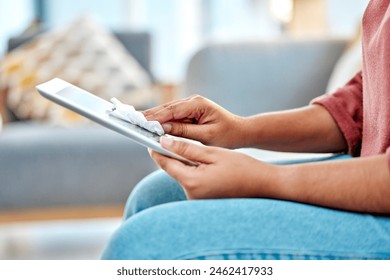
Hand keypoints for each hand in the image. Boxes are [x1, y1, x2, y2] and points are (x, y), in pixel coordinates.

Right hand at [144, 95, 243, 147]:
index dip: (156, 116)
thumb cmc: (227, 134)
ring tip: (137, 122)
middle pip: (167, 108)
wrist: (240, 132)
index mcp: (198, 104)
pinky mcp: (190, 112)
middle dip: (150, 114)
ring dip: (154, 116)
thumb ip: (184, 132)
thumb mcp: (206, 136)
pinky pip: (173, 116)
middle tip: (133, 120)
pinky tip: (151, 124)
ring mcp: (191, 106)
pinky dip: (162, 120)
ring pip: (168, 111)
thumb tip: (164, 129)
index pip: (172, 110)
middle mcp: (193, 101)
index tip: (141, 121)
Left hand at [150, 137, 278, 198]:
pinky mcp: (203, 201)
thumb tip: (163, 142)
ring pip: (183, 175)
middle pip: (173, 170)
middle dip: (172, 154)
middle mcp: (191, 195)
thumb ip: (186, 149)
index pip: (165, 164)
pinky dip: (194, 171)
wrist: (263, 186)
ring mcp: (196, 200)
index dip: (157, 150)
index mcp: (192, 182)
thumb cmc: (241, 168)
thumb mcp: (213, 153)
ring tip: (191, 149)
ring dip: (184, 162)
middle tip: (171, 138)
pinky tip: (203, 163)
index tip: (151, 138)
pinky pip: (192, 182)